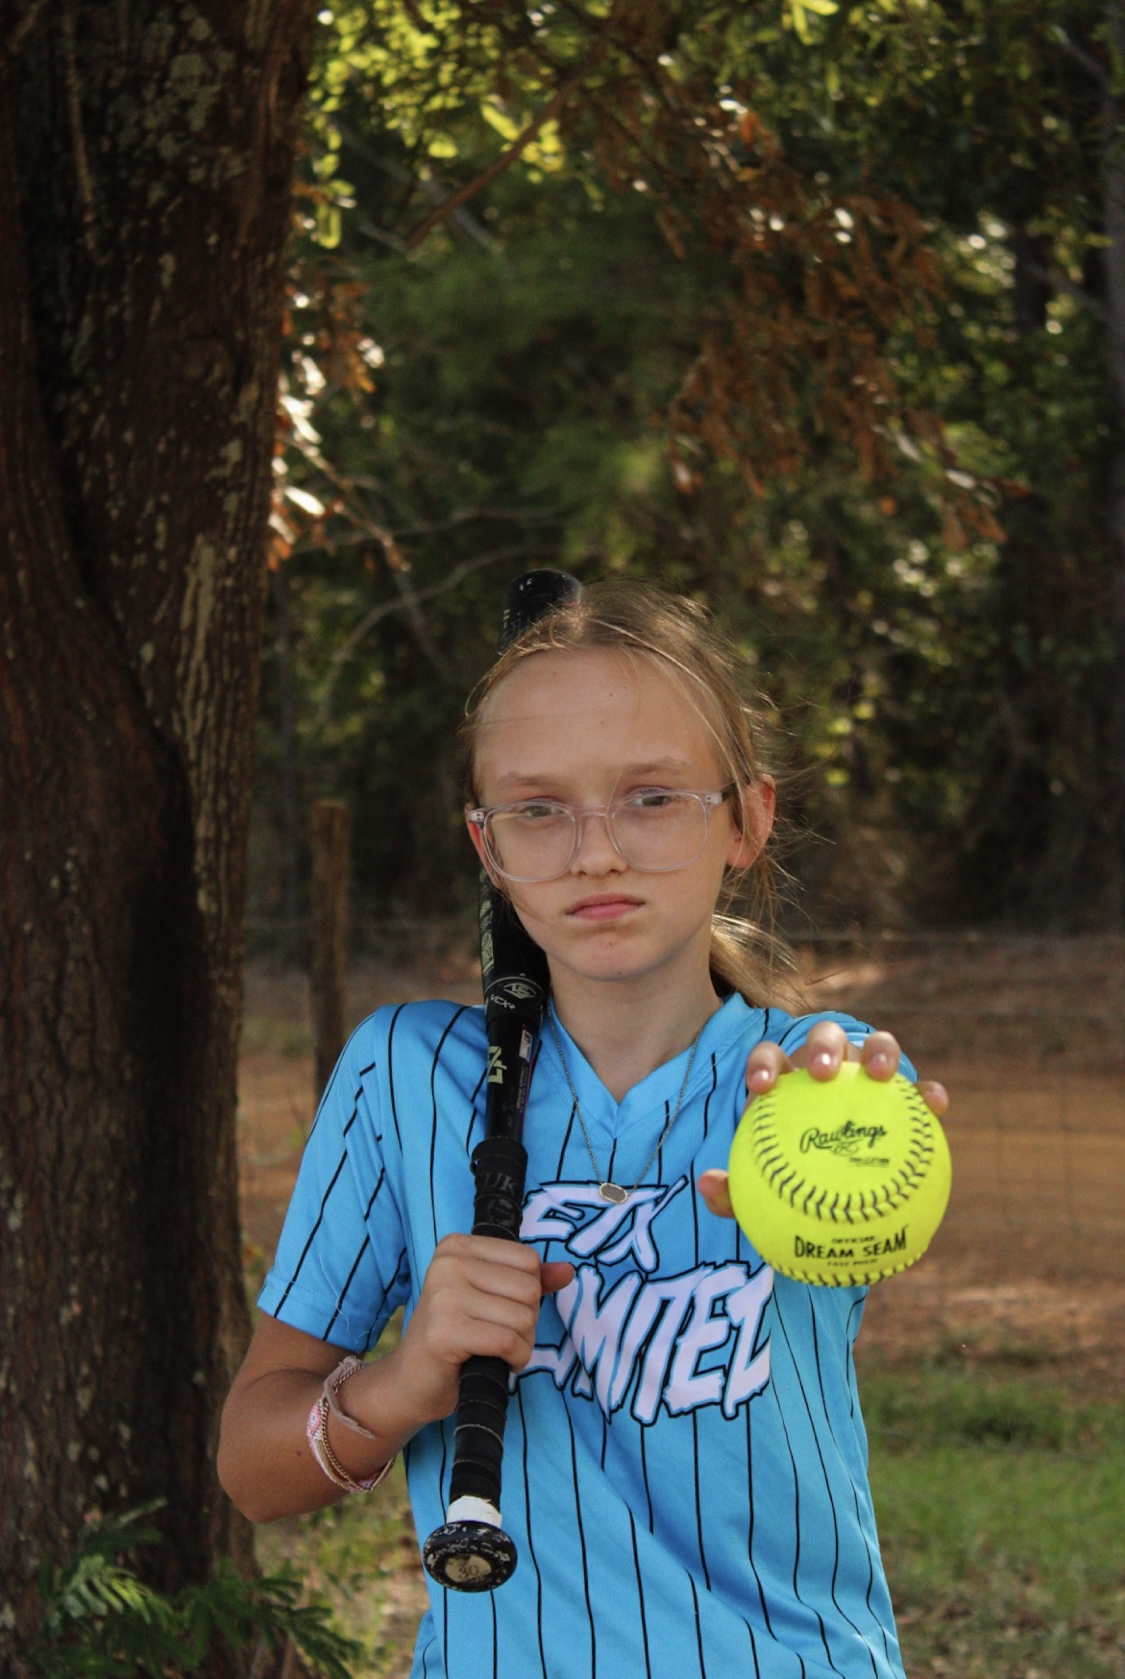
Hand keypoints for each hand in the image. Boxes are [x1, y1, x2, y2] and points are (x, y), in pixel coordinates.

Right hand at [393, 1234, 573, 1421]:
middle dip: (526, 1321)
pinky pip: (509, 1341)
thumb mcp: (491, 1298)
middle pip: (529, 1288)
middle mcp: (448, 1263)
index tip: (498, 1309)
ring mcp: (444, 1296)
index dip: (527, 1293)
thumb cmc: (456, 1336)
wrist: (412, 1382)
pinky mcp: (446, 1331)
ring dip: (522, 1343)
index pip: (529, 1260)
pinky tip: (495, 1363)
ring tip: (494, 1350)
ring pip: (524, 1317)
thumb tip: (568, 1271)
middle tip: (496, 1335)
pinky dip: (514, 1359)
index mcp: (457, 1246)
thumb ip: (529, 1280)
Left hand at [697, 1020, 948, 1219]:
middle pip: (825, 1038)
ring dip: (880, 1050)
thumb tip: (708, 1186)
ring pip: (876, 1046)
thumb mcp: (761, 1193)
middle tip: (821, 1073)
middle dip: (823, 1045)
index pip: (770, 1058)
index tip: (761, 1087)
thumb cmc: (792, 1186)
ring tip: (881, 1075)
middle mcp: (828, 1068)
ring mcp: (868, 1076)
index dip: (765, 1064)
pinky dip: (926, 1092)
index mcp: (788, 1082)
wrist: (840, 1197)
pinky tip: (935, 1107)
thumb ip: (735, 1191)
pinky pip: (918, 1090)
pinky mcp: (906, 1098)